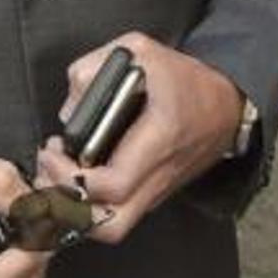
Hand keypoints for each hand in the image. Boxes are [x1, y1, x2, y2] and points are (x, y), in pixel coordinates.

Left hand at [37, 32, 242, 244]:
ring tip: (57, 175)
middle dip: (69, 209)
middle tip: (49, 174)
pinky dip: (90, 204)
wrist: (228, 105)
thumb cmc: (186, 80)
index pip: (115, 184)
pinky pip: (119, 214)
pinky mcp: (154, 193)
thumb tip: (69, 108)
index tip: (54, 151)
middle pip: (111, 225)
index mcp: (159, 139)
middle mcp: (159, 174)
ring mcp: (157, 189)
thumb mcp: (140, 51)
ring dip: (76, 210)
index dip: (74, 178)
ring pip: (113, 227)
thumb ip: (95, 67)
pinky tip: (75, 175)